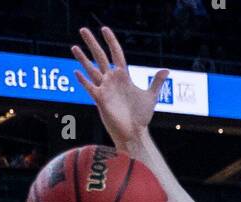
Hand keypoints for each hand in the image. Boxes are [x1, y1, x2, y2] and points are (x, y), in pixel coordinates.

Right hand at [72, 26, 167, 148]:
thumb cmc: (141, 116)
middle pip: (100, 57)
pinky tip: (76, 72)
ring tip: (74, 46)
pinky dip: (83, 81)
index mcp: (123, 76)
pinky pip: (90, 88)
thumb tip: (166, 70)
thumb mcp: (151, 97)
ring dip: (82, 58)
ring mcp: (105, 89)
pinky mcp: (101, 100)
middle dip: (92, 43)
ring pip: (91, 70)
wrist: (135, 133)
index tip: (104, 29)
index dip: (111, 41)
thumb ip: (157, 82)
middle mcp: (112, 80)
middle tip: (82, 29)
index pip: (116, 53)